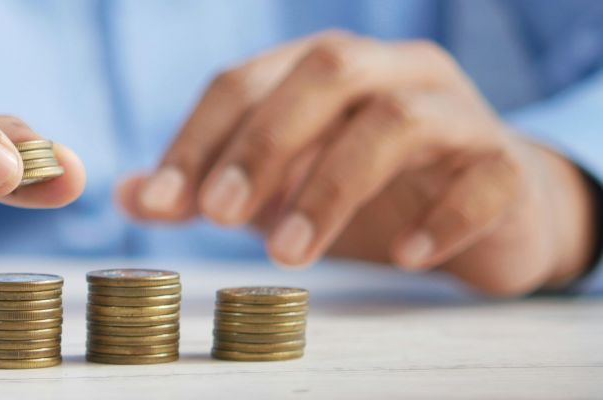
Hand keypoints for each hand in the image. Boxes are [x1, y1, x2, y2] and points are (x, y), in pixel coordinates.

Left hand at [118, 31, 594, 295]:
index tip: (160, 201)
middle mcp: (390, 72)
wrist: (488, 210)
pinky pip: (482, 177)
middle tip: (219, 216)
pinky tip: (403, 256)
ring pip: (397, 121)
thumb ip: (208, 187)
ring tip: (289, 255)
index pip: (246, 80)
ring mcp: (455, 112)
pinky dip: (441, 217)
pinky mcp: (505, 165)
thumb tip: (128, 196)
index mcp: (324, 69)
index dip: (198, 138)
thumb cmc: (369, 189)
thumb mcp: (278, 187)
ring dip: (332, 187)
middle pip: (324, 73)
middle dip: (263, 143)